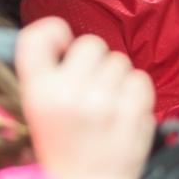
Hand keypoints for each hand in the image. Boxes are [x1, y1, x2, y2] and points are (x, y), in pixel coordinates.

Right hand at [16, 17, 156, 178]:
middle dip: (93, 60)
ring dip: (116, 77)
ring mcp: (104, 102)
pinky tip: (124, 108)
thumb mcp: (38, 111)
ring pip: (119, 60)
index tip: (63, 43)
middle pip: (91, 43)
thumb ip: (47, 74)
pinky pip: (140, 78)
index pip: (38, 37)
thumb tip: (64, 39)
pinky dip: (136, 90)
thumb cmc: (64, 148)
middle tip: (89, 85)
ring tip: (106, 103)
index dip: (53, 31)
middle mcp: (69, 93)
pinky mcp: (132, 112)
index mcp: (39, 92)